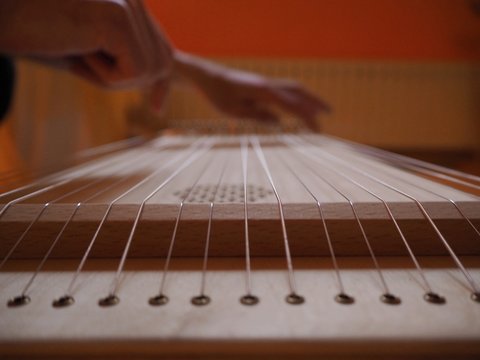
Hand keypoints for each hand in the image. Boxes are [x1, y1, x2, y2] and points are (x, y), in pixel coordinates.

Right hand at [0, 0, 172, 89]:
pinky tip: (78, 49)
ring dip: (111, 78)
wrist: (3, 20)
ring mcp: (128, 4)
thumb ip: (125, 59)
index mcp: (129, 2)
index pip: (162, 47)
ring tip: (78, 51)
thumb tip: (158, 78)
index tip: (157, 108)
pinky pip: (133, 72)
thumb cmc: (40, 37)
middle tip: (84, 60)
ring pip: (149, 70)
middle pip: (162, 63)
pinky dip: (104, 76)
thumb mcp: (92, 53)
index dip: (162, 80)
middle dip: (128, 80)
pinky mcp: (118, 18)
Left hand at [173, 51, 329, 130]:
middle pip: (297, 91)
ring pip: (292, 89)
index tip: (317, 129)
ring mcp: (265, 83)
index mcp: (262, 91)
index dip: (306, 117)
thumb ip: (257, 116)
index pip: (290, 104)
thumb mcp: (234, 111)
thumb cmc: (218, 95)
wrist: (207, 77)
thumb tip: (279, 122)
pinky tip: (297, 109)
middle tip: (329, 114)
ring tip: (319, 111)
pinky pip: (283, 91)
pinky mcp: (261, 86)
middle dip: (314, 103)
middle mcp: (267, 84)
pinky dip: (295, 99)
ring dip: (307, 99)